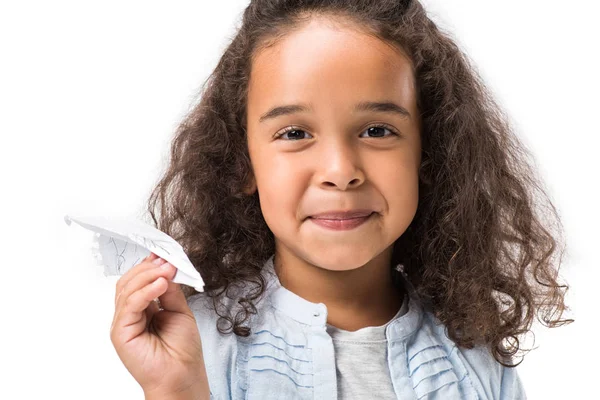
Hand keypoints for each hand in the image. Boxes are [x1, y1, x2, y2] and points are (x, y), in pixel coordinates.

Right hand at [110, 252, 209, 398]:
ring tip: (167, 270)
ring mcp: (123, 323)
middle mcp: (130, 314)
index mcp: (143, 308)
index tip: (164, 253)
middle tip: (167, 260)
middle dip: (149, 268)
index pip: (139, 280)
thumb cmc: (182, 350)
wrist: (182, 376)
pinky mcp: (120, 332)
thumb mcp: (180, 311)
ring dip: (148, 275)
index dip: (150, 265)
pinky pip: (129, 305)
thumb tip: (166, 268)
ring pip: (126, 289)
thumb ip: (170, 291)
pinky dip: (145, 291)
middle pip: (129, 282)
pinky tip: (160, 284)